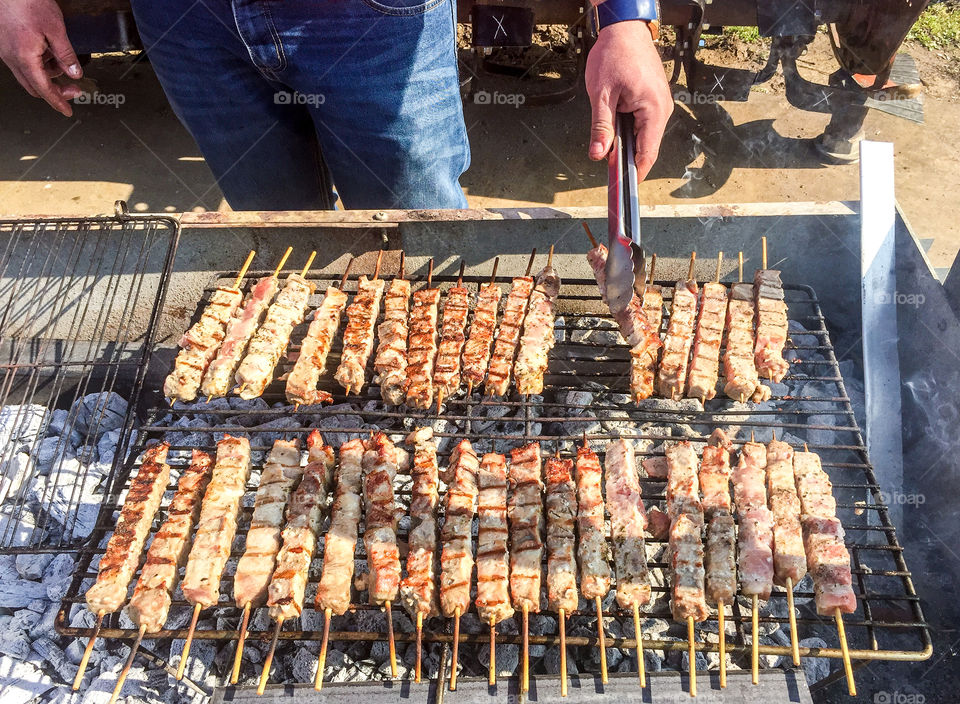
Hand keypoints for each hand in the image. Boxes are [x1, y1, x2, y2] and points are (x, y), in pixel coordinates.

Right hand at [0, 0, 82, 115]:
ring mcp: (6, 50)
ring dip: (48, 74)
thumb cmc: (25, 1)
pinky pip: (23, 61)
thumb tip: (75, 73)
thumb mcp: (55, 29)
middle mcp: (11, 57)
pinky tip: (49, 51)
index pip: (43, 89)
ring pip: (29, 74)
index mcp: (24, 57)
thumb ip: (66, 54)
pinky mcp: (5, 43)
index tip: (67, 110)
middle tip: (73, 89)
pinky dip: (39, 62)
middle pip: (34, 86)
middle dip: (55, 91)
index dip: (58, 102)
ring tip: (63, 62)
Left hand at [585, 20, 672, 179]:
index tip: (622, 187)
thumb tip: (598, 154)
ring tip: (607, 140)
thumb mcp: (601, 94)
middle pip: (646, 147)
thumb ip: (601, 127)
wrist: (624, 29)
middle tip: (605, 163)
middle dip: (625, 157)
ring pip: (643, 136)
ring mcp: (660, 105)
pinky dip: (628, 130)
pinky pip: (643, 124)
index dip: (634, 173)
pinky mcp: (654, 101)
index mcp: (653, 109)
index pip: (647, 153)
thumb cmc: (614, 54)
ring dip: (625, 142)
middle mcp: (662, 109)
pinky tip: (614, 126)